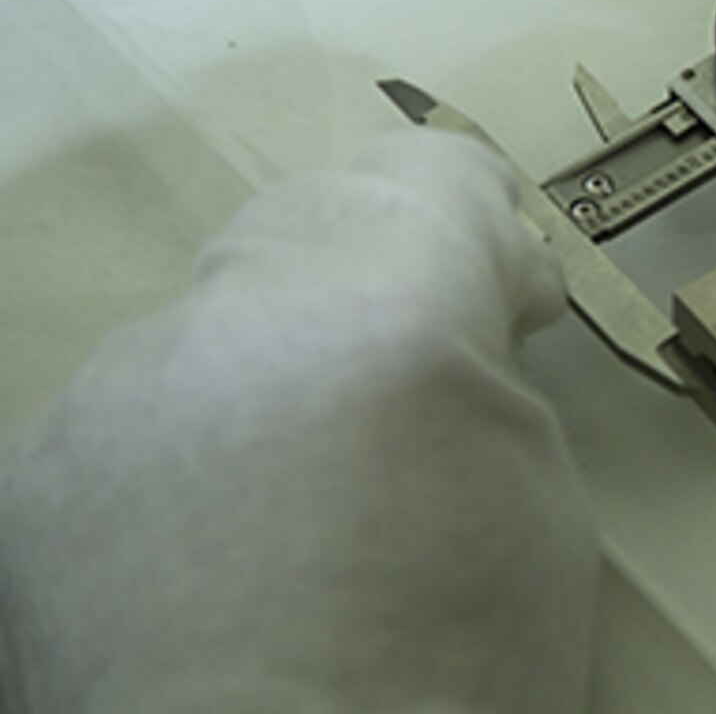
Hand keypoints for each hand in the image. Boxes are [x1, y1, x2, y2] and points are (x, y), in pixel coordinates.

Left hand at [0, 131, 596, 711]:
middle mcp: (228, 320)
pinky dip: (200, 441)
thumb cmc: (452, 674)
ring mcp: (114, 393)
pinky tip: (226, 543)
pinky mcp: (38, 472)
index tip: (504, 284)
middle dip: (380, 272)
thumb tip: (456, 320)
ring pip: (219, 315)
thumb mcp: (542, 499)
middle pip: (314, 213)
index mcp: (383, 313)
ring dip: (280, 361)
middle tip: (422, 370)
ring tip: (314, 487)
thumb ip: (488, 368)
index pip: (428, 174)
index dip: (480, 215)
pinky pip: (145, 407)